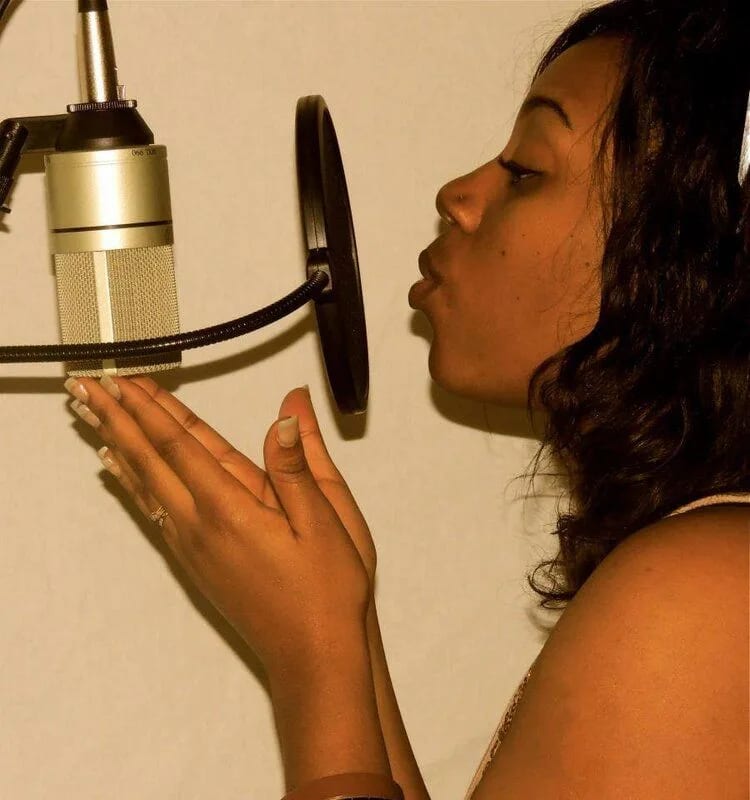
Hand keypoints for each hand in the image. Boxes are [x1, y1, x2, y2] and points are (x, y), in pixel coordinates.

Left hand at [64, 375, 374, 677]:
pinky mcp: (196, 561)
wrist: (313, 653)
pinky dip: (131, 483)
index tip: (125, 379)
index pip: (180, 446)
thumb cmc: (327, 589)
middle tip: (91, 387)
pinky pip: (152, 509)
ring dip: (118, 445)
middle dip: (120, 419)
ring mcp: (193, 546)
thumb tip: (288, 412)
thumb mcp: (327, 520)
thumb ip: (299, 464)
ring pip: (144, 484)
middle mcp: (201, 526)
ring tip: (92, 418)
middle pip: (150, 461)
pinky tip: (121, 471)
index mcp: (232, 510)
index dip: (150, 408)